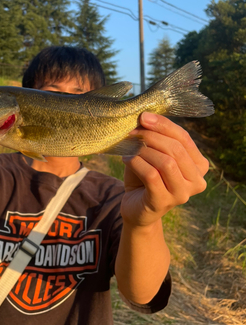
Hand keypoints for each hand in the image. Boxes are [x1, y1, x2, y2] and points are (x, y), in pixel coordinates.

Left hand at [121, 112, 208, 227]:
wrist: (136, 207)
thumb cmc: (145, 177)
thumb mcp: (155, 154)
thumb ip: (157, 138)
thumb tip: (146, 117)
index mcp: (199, 166)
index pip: (184, 138)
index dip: (164, 125)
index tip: (144, 117)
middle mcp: (197, 181)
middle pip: (176, 149)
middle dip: (152, 136)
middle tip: (133, 132)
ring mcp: (182, 194)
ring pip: (166, 162)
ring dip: (144, 150)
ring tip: (129, 147)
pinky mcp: (163, 202)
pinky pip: (151, 175)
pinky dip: (136, 162)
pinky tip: (126, 159)